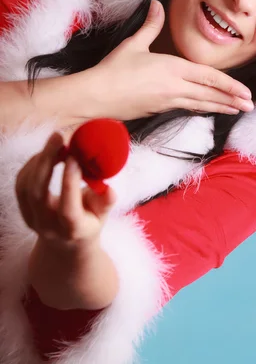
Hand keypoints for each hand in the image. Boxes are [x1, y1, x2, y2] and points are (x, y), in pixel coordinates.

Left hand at [15, 132, 115, 249]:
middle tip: (58, 137)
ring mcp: (31, 218)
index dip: (69, 181)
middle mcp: (48, 226)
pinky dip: (31, 164)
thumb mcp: (103, 216)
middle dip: (46, 161)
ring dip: (38, 159)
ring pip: (25, 186)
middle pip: (37, 193)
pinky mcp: (22, 209)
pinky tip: (46, 153)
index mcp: (72, 229)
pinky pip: (21, 183)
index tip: (75, 156)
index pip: (67, 209)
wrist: (65, 244)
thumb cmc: (88, 223)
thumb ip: (106, 202)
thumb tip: (109, 188)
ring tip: (55, 142)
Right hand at [85, 0, 253, 121]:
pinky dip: (201, 109)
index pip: (208, 77)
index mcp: (172, 69)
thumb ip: (150, 25)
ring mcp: (167, 102)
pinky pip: (186, 108)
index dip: (229, 85)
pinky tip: (207, 109)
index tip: (245, 92)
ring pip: (200, 104)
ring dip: (220, 107)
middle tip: (250, 106)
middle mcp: (174, 88)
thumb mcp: (134, 44)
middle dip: (231, 99)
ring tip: (237, 111)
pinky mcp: (158, 110)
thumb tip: (156, 4)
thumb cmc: (113, 70)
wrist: (95, 96)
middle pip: (209, 94)